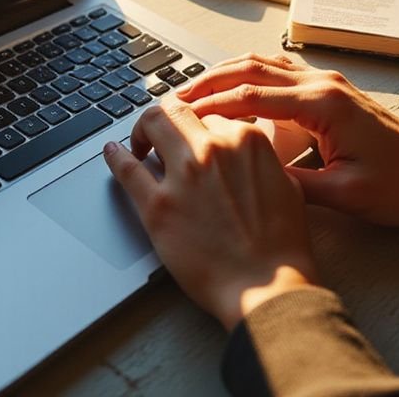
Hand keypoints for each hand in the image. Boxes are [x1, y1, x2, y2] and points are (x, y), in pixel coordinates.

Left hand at [103, 94, 318, 329]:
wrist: (267, 288)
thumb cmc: (281, 246)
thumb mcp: (286, 186)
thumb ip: (261, 161)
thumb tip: (243, 155)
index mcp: (246, 141)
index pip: (211, 115)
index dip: (199, 125)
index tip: (191, 133)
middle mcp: (212, 149)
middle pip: (176, 109)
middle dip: (166, 116)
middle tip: (158, 133)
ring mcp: (183, 176)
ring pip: (151, 125)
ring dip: (142, 130)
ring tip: (139, 144)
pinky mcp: (158, 207)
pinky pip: (126, 171)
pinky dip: (115, 157)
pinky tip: (111, 153)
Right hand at [174, 53, 398, 226]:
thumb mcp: (344, 196)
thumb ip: (293, 185)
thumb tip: (248, 178)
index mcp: (323, 105)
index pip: (251, 97)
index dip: (210, 105)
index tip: (179, 115)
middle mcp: (323, 84)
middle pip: (250, 69)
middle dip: (208, 81)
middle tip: (173, 97)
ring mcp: (327, 83)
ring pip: (263, 65)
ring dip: (226, 74)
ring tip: (193, 91)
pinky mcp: (330, 91)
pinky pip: (280, 73)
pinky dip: (249, 77)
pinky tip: (232, 92)